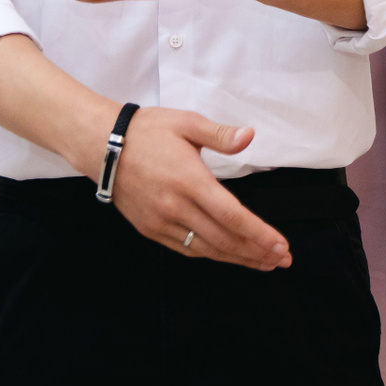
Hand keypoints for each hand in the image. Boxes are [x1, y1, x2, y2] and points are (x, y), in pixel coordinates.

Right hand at [111, 107, 291, 271]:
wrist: (103, 147)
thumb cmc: (147, 131)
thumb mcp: (187, 122)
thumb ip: (220, 134)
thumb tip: (249, 136)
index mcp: (190, 181)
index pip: (232, 217)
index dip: (259, 235)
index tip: (280, 245)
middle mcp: (176, 207)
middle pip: (224, 240)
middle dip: (257, 253)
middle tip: (282, 260)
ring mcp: (162, 222)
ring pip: (206, 249)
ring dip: (238, 259)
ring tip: (263, 263)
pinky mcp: (151, 229)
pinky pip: (186, 249)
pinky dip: (211, 255)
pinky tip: (228, 255)